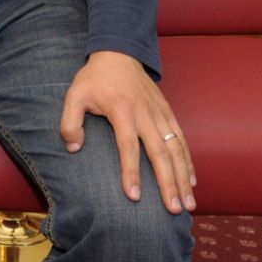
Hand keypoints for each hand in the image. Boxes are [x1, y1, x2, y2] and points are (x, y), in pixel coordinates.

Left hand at [59, 51, 195, 214]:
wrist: (119, 52)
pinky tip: (191, 181)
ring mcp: (159, 113)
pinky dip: (188, 161)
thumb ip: (70, 122)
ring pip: (176, 149)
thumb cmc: (95, 78)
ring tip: (188, 203)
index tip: (134, 196)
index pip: (128, 146)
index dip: (131, 172)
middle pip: (159, 153)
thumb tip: (73, 148)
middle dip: (168, 183)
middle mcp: (145, 113)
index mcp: (122, 109)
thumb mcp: (74, 95)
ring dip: (183, 177)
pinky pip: (181, 139)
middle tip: (173, 210)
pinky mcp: (168, 112)